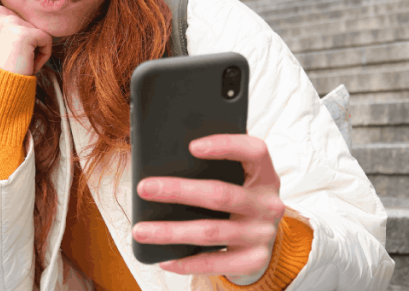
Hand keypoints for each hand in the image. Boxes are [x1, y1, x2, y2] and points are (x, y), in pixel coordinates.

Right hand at [0, 5, 52, 75]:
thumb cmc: (0, 67)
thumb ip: (10, 23)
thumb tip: (29, 18)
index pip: (18, 16)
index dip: (17, 37)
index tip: (5, 52)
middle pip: (29, 22)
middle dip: (27, 43)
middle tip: (12, 58)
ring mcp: (10, 22)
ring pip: (38, 31)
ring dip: (34, 50)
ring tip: (18, 61)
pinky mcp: (25, 33)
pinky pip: (47, 39)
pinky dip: (43, 56)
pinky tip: (27, 64)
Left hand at [131, 134, 284, 277]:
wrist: (261, 237)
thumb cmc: (237, 196)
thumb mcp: (236, 177)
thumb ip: (212, 166)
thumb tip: (162, 162)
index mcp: (264, 174)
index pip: (253, 151)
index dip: (225, 146)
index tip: (191, 146)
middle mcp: (267, 204)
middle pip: (220, 195)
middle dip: (178, 191)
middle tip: (144, 188)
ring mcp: (262, 234)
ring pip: (211, 232)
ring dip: (171, 232)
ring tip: (141, 230)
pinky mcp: (254, 260)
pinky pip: (215, 262)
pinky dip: (186, 262)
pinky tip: (164, 258)